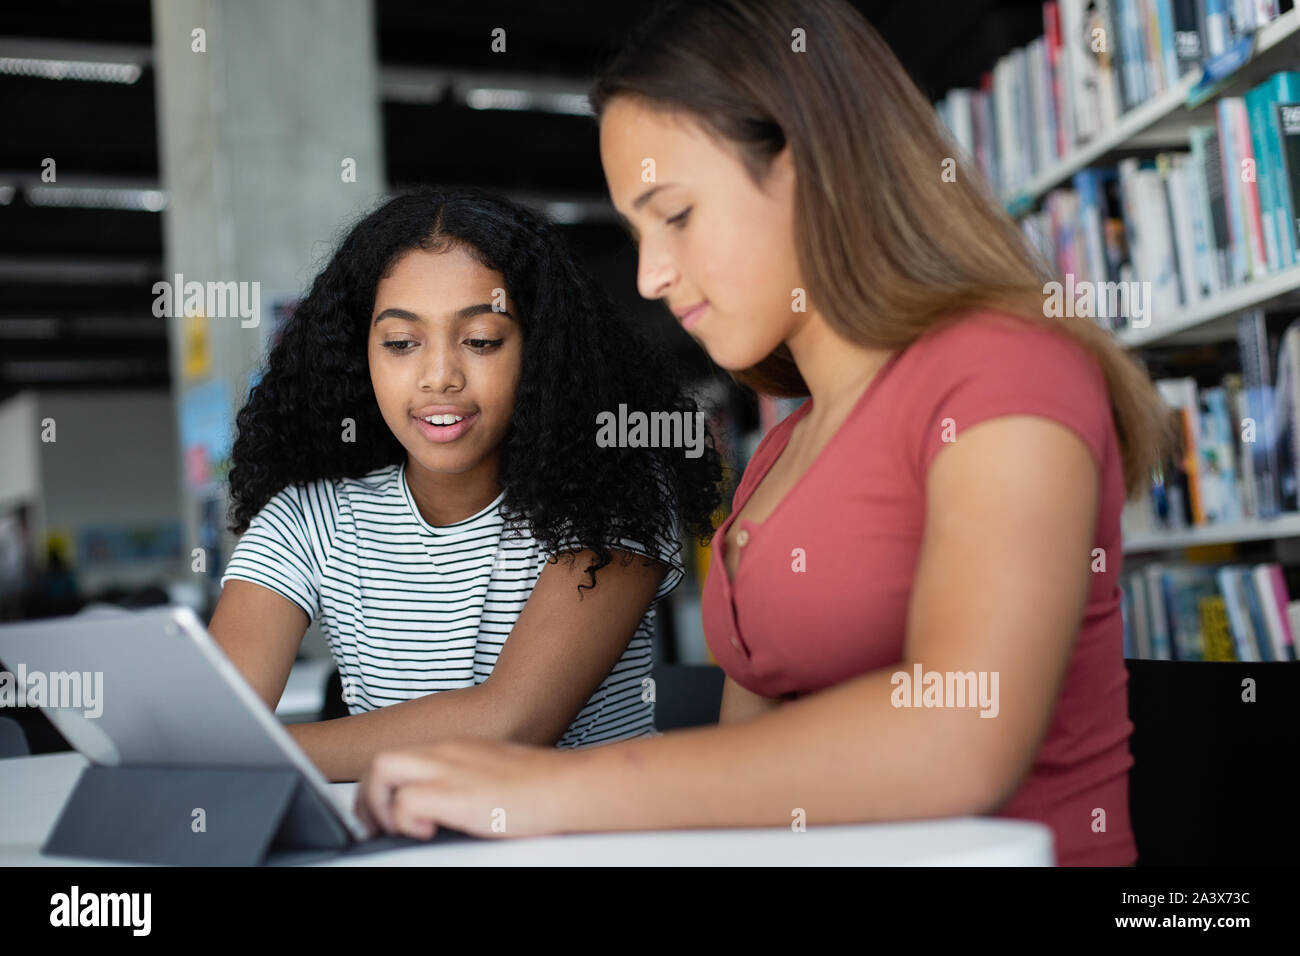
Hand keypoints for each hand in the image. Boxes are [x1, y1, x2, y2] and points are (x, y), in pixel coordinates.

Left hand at [354, 737, 580, 839]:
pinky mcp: (457, 794)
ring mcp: (450, 769)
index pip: (398, 757)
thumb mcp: (492, 774)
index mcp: (453, 748)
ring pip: (382, 770)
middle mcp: (446, 752)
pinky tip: (426, 832)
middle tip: (380, 826)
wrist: (570, 785)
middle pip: (380, 761)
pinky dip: (405, 821)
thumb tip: (445, 807)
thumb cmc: (542, 785)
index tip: (384, 813)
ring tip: (398, 828)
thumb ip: (464, 781)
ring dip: (380, 804)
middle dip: (370, 797)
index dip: (381, 787)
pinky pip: (406, 802)